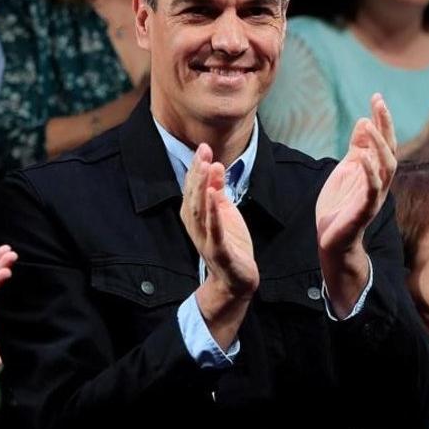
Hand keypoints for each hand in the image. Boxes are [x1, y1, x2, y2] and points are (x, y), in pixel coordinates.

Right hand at [179, 144, 257, 297]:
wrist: (236, 280)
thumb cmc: (230, 245)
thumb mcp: (224, 213)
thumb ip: (218, 192)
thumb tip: (215, 167)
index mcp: (195, 217)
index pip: (193, 189)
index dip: (196, 169)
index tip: (203, 148)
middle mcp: (195, 227)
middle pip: (193, 196)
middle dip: (197, 173)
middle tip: (203, 152)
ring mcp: (206, 239)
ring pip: (200, 211)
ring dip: (202, 189)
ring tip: (208, 167)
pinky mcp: (219, 251)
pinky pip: (214, 231)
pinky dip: (213, 213)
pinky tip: (214, 196)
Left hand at [317, 94, 396, 256]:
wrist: (332, 240)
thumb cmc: (340, 205)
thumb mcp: (346, 170)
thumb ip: (356, 149)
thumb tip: (364, 122)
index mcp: (374, 170)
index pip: (384, 140)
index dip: (382, 119)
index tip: (377, 97)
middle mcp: (379, 180)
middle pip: (389, 148)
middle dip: (385, 125)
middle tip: (378, 102)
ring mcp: (374, 195)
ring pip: (385, 167)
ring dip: (378, 145)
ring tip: (369, 125)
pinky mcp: (365, 210)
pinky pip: (372, 190)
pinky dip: (369, 173)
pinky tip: (363, 158)